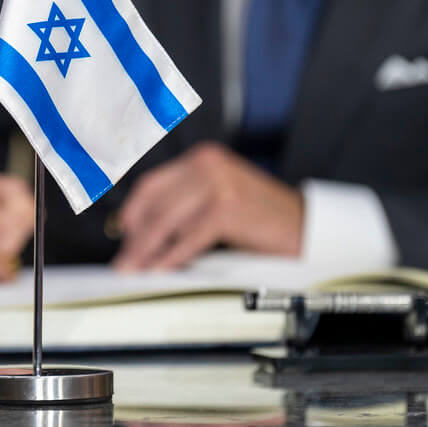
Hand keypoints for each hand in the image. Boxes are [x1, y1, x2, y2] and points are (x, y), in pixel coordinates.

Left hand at [112, 142, 302, 270]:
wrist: (305, 225)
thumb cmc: (261, 217)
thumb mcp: (219, 199)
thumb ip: (185, 206)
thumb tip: (141, 232)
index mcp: (202, 158)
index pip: (152, 183)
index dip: (132, 212)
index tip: (121, 236)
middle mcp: (208, 164)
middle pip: (155, 203)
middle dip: (136, 237)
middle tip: (124, 262)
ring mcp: (218, 183)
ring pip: (166, 220)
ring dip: (147, 250)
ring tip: (136, 269)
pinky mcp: (228, 206)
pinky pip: (189, 236)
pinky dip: (171, 256)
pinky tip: (161, 269)